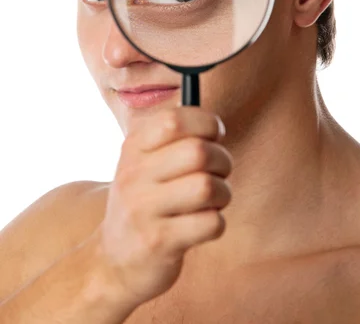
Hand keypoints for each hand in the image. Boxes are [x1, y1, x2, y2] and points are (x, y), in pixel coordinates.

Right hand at [94, 106, 232, 308]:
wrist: (114, 261)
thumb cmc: (145, 202)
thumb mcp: (145, 164)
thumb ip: (176, 140)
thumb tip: (215, 125)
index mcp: (133, 148)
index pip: (175, 120)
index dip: (207, 123)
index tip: (215, 135)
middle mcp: (134, 175)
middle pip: (198, 152)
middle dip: (223, 160)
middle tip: (220, 172)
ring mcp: (143, 210)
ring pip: (207, 187)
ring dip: (223, 193)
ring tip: (214, 200)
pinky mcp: (158, 243)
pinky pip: (210, 223)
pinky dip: (217, 223)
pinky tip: (203, 225)